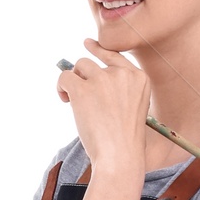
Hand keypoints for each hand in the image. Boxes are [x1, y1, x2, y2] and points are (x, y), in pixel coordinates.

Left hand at [58, 40, 150, 173]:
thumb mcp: (132, 109)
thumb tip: (85, 74)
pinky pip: (65, 76)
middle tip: (80, 97)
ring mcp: (103, 79)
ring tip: (71, 101)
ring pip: (80, 66)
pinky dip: (61, 86)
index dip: (99, 50)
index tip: (87, 44)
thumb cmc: (124, 141)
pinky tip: (65, 100)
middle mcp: (122, 74)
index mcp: (139, 78)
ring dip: (73, 81)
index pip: (116, 56)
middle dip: (84, 77)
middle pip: (94, 62)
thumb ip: (118, 90)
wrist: (120, 156)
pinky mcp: (83, 89)